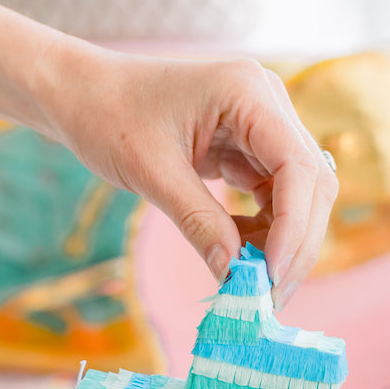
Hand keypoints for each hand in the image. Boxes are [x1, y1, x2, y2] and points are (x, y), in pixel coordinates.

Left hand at [51, 52, 337, 309]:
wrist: (79, 93)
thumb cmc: (107, 116)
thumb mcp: (151, 173)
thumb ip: (198, 222)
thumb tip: (235, 276)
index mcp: (248, 91)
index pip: (298, 166)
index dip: (295, 226)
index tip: (270, 276)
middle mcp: (266, 102)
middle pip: (310, 182)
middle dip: (295, 242)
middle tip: (268, 296)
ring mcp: (261, 123)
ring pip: (297, 193)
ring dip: (281, 240)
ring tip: (248, 281)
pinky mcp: (248, 145)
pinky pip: (272, 194)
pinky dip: (262, 229)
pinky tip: (236, 252)